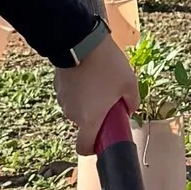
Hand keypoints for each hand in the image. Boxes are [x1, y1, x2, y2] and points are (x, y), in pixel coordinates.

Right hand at [51, 26, 138, 149]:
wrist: (80, 41)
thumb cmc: (107, 65)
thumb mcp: (129, 83)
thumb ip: (132, 102)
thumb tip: (129, 110)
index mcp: (89, 120)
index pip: (84, 148)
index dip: (93, 148)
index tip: (103, 139)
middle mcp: (72, 114)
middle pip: (84, 125)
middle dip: (96, 117)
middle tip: (109, 100)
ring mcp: (63, 100)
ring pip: (77, 109)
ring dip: (87, 103)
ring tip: (100, 82)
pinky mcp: (58, 87)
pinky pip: (71, 96)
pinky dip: (79, 91)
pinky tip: (89, 75)